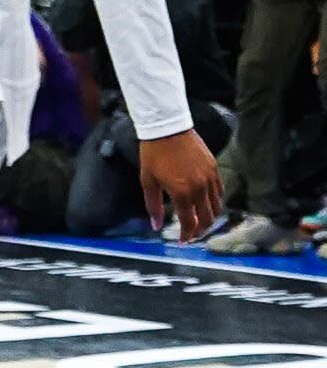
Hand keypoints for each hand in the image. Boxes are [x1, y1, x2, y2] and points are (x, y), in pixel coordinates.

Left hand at [139, 125, 223, 240]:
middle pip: (206, 219)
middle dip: (200, 231)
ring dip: (209, 218)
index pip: (189, 223)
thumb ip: (153, 206)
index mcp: (181, 193)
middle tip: (192, 234)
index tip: (182, 241)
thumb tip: (155, 226)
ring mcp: (209, 178)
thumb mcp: (148, 181)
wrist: (167, 126)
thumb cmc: (154, 153)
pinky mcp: (214, 168)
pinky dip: (215, 202)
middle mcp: (199, 188)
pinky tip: (206, 204)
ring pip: (217, 207)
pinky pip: (219, 191)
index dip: (186, 236)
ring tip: (200, 222)